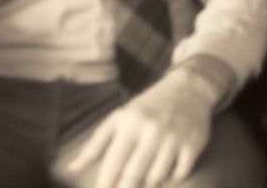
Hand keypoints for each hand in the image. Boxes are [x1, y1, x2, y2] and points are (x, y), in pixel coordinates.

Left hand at [65, 66, 222, 187]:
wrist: (188, 88)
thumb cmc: (147, 107)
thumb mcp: (119, 118)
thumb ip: (95, 145)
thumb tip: (72, 168)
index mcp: (130, 124)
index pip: (113, 162)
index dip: (105, 184)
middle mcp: (152, 130)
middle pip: (134, 173)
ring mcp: (174, 137)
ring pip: (156, 177)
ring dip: (148, 184)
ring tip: (144, 181)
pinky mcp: (193, 144)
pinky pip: (179, 174)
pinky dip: (171, 179)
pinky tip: (166, 173)